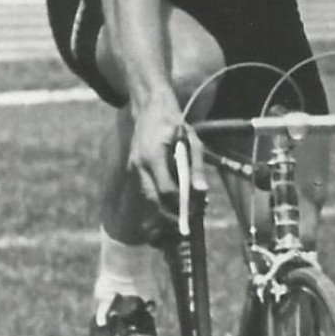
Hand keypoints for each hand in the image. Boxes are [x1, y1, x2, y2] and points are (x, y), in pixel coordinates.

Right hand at [128, 93, 206, 226]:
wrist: (148, 109)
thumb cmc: (173, 123)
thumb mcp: (191, 141)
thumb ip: (196, 167)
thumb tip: (201, 192)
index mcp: (153, 156)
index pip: (166, 190)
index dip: (180, 206)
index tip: (194, 213)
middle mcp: (139, 165)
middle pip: (153, 201)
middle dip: (170, 217)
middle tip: (187, 226)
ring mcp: (133, 169)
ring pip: (148, 200)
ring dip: (164, 212)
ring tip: (183, 218)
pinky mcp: (133, 172)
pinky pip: (147, 192)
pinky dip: (159, 202)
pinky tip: (174, 205)